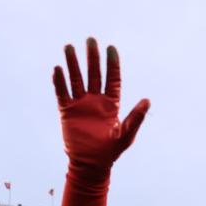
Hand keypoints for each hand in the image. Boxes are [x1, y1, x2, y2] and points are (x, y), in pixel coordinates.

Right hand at [52, 38, 149, 179]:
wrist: (90, 165)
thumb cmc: (110, 152)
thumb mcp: (126, 134)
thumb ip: (136, 117)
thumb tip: (148, 100)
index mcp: (111, 104)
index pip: (112, 78)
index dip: (112, 63)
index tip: (111, 48)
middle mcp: (95, 100)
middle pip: (94, 74)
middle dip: (92, 57)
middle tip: (90, 40)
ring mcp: (80, 104)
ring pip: (76, 79)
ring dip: (73, 64)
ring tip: (69, 47)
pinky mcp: (67, 111)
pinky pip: (62, 92)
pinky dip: (60, 81)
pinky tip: (58, 68)